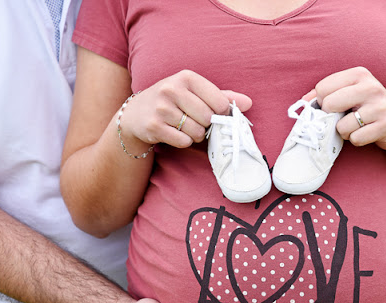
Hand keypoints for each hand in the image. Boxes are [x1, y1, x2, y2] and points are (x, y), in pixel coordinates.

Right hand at [120, 70, 251, 148]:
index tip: (212, 112)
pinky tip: (174, 132)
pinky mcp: (154, 126)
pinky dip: (183, 141)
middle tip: (195, 120)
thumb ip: (223, 97)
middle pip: (208, 118)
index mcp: (186, 77)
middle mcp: (172, 89)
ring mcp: (161, 108)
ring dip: (195, 134)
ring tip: (184, 126)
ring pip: (196, 131)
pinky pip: (183, 141)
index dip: (220, 113)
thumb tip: (248, 103)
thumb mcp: (195, 92)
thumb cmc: (173, 101)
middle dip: (206, 125)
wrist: (136, 113)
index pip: (220, 102)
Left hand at [310, 67, 385, 152]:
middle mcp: (370, 87)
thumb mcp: (348, 93)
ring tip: (356, 125)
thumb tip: (303, 102)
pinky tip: (365, 132)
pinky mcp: (385, 125)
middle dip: (330, 117)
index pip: (322, 88)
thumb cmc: (366, 106)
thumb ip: (325, 94)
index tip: (333, 106)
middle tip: (343, 117)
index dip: (322, 102)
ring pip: (341, 126)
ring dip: (344, 131)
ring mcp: (379, 106)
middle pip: (329, 104)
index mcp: (359, 74)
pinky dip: (356, 139)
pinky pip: (356, 138)